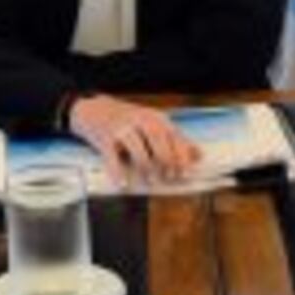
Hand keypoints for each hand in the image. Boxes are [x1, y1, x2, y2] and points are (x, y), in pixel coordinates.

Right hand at [68, 95, 201, 187]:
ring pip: (138, 147)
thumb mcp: (154, 125)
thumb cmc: (129, 121)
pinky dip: (118, 172)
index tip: (187, 172)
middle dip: (167, 159)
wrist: (95, 109)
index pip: (173, 135)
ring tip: (152, 182)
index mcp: (156, 118)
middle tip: (171, 177)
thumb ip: (175, 140)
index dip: (181, 154)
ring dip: (146, 166)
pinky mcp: (105, 137)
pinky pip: (112, 156)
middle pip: (158, 139)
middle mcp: (141, 120)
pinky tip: (124, 185)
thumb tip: (199, 155)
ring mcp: (122, 127)